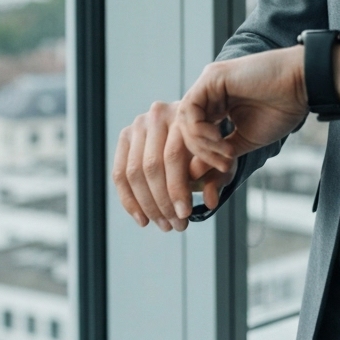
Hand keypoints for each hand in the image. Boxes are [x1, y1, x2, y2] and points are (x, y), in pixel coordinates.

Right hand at [112, 99, 237, 229]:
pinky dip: (129, 200)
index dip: (177, 189)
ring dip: (147, 205)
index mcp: (182, 115)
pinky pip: (120, 173)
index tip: (185, 215)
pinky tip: (143, 220)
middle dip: (162, 201)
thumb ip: (217, 177)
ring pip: (134, 172)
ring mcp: (138, 125)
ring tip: (162, 225)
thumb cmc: (210, 147)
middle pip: (151, 165)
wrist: (194, 129)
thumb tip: (210, 201)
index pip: (174, 156)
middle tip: (175, 226)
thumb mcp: (220, 160)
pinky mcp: (125, 137)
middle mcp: (157, 114)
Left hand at [178, 46, 308, 178]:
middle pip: (185, 128)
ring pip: (184, 121)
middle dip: (200, 154)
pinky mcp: (211, 77)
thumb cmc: (280, 110)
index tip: (224, 171)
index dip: (203, 157)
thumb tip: (191, 174)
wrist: (300, 86)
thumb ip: (218, 154)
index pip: (193, 134)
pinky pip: (190, 109)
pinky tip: (221, 140)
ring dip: (202, 145)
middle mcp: (209, 92)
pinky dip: (201, 131)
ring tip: (227, 155)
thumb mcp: (244, 140)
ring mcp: (208, 83)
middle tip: (224, 167)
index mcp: (216, 104)